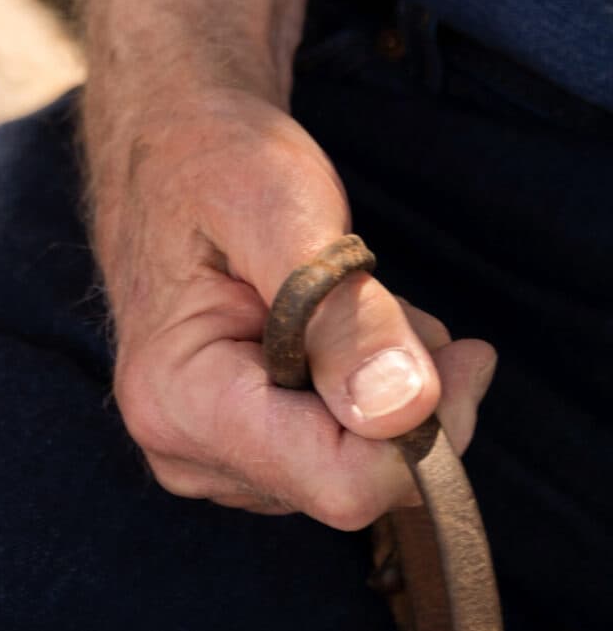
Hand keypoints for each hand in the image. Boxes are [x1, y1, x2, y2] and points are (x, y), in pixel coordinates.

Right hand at [86, 83, 496, 529]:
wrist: (170, 148)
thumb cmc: (213, 162)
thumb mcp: (280, 208)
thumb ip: (339, 313)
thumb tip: (403, 412)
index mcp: (177, 397)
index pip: (341, 480)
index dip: (424, 426)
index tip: (459, 349)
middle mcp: (183, 448)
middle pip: (356, 482)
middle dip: (404, 399)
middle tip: (388, 302)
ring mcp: (207, 456)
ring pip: (357, 472)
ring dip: (388, 391)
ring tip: (347, 303)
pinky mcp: (237, 452)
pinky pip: (342, 458)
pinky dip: (367, 397)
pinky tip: (335, 332)